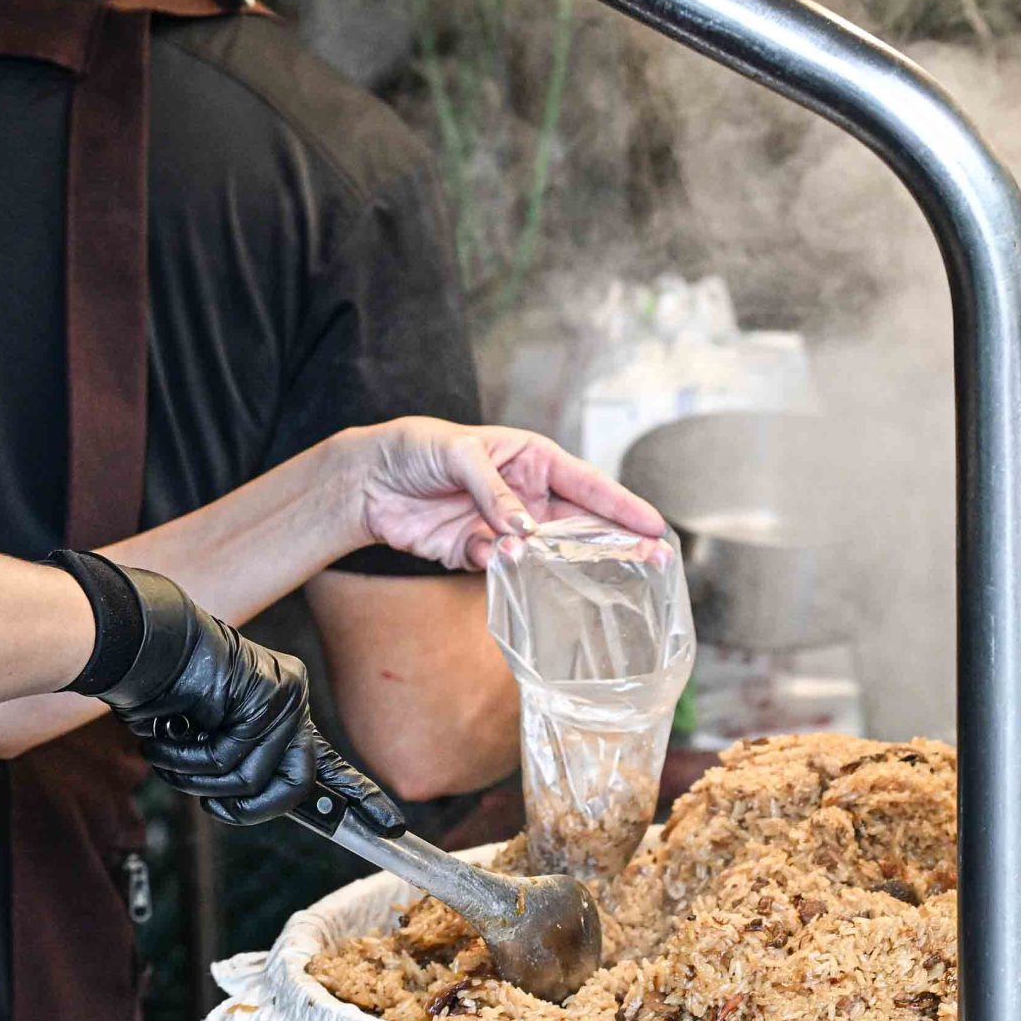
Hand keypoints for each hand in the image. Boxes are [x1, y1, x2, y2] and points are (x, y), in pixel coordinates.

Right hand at [99, 567, 403, 829]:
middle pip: (295, 786)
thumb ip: (240, 768)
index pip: (332, 765)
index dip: (362, 797)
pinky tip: (169, 736)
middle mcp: (292, 703)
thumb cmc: (168, 694)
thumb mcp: (210, 741)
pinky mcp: (267, 692)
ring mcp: (284, 695)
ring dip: (200, 779)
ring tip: (170, 753)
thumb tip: (248, 803)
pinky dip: (189, 758)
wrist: (145, 645)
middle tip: (212, 805)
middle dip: (247, 809)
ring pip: (254, 777)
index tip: (392, 826)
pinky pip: (231, 757)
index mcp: (283, 715)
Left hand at [344, 419, 665, 570]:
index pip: (586, 483)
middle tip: (652, 560)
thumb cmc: (417, 447)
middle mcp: (525, 494)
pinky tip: (493, 553)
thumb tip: (523, 529)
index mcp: (531, 458)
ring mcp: (503, 526)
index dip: (622, 504)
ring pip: (545, 551)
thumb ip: (493, 490)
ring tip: (583, 573)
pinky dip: (503, 565)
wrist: (367, 480)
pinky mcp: (475, 552)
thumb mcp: (458, 453)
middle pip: (579, 523)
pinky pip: (502, 566)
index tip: (654, 525)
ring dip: (557, 560)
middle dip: (614, 541)